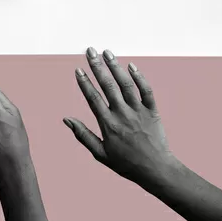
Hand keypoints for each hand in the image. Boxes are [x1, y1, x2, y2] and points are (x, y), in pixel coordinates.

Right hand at [64, 48, 175, 188]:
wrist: (155, 170)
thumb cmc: (126, 164)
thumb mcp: (100, 153)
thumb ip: (83, 135)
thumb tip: (66, 119)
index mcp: (108, 124)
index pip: (93, 98)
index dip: (84, 82)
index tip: (78, 69)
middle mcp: (122, 114)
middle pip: (108, 85)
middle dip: (97, 66)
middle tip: (90, 50)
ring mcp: (138, 111)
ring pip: (125, 84)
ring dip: (115, 66)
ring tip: (107, 52)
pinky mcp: (152, 111)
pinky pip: (146, 90)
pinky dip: (139, 77)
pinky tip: (131, 65)